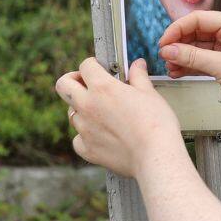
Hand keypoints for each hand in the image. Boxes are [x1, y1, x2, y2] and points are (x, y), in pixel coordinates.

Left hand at [55, 58, 183, 178]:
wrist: (156, 156)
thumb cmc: (157, 124)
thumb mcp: (150, 94)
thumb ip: (139, 76)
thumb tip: (137, 64)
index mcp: (102, 87)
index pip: (86, 66)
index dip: (93, 64)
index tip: (100, 68)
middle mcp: (87, 106)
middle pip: (63, 85)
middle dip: (72, 80)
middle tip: (86, 84)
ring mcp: (84, 129)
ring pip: (72, 113)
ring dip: (83, 110)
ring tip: (103, 114)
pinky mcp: (87, 149)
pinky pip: (78, 139)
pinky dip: (86, 136)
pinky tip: (101, 136)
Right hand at [157, 11, 220, 127]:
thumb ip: (193, 57)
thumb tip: (168, 49)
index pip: (198, 19)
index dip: (177, 29)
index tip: (163, 43)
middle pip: (196, 32)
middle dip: (178, 44)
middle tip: (164, 56)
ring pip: (198, 48)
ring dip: (182, 56)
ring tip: (169, 66)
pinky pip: (203, 61)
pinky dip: (190, 66)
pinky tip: (178, 72)